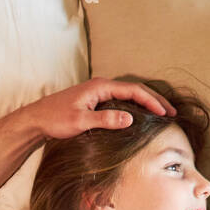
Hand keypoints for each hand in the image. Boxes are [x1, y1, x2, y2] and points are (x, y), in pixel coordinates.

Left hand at [27, 77, 175, 139]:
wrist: (36, 119)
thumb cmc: (55, 119)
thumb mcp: (80, 122)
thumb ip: (105, 120)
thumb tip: (131, 120)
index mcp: (100, 87)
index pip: (133, 90)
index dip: (151, 101)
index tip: (165, 113)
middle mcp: (101, 86)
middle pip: (135, 90)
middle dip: (155, 100)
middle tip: (172, 112)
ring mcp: (98, 93)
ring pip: (129, 95)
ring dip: (146, 103)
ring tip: (162, 114)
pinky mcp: (95, 102)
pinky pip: (121, 101)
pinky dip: (135, 107)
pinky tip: (141, 117)